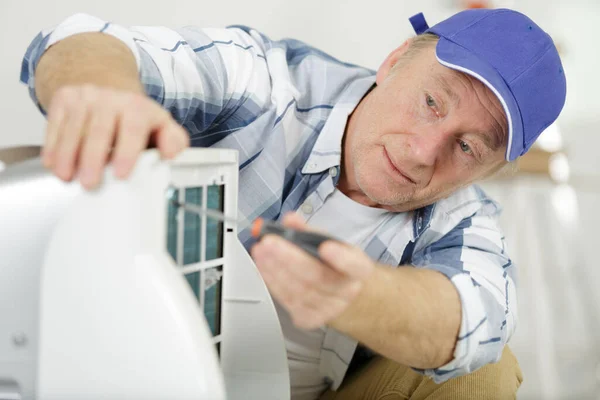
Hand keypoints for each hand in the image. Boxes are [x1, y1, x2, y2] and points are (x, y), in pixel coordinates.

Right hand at [42, 85, 188, 188]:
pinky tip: (52, 163)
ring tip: (66, 177)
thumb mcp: (161, 124)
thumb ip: (174, 141)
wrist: (107, 84)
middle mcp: (110, 99)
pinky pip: (55, 123)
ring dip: (67, 155)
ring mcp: (85, 97)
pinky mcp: (64, 99)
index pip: (132, 129)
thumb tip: (172, 155)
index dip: (126, 153)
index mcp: (137, 107)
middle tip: (89, 183)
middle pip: (99, 130)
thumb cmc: (135, 116)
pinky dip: (52, 145)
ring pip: (74, 128)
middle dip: (92, 159)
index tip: (121, 175)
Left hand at [250, 213, 374, 329]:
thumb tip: (290, 220)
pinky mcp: (311, 318)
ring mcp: (329, 308)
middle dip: (290, 258)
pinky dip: (272, 281)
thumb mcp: (333, 244)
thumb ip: (311, 231)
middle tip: (270, 242)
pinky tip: (264, 267)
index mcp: (359, 269)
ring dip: (275, 269)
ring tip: (261, 252)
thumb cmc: (338, 267)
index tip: (326, 247)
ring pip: (299, 290)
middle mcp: (347, 291)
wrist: (346, 298)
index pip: (354, 266)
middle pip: (318, 277)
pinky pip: (288, 301)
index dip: (341, 258)